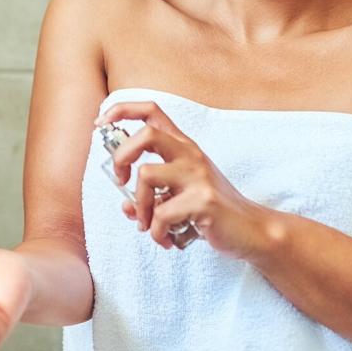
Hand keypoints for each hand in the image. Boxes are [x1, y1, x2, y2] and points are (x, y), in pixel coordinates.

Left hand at [96, 100, 273, 257]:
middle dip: (121, 157)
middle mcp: (190, 155)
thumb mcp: (179, 196)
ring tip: (148, 225)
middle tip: (120, 181)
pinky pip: (162, 214)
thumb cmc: (211, 210)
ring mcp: (198, 177)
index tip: (100, 123)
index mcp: (183, 146)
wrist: (251, 231)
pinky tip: (166, 240)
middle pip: (146, 134)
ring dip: (139, 206)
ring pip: (147, 175)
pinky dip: (156, 232)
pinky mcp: (203, 202)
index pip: (151, 110)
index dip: (121, 111)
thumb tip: (124, 207)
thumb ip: (152, 196)